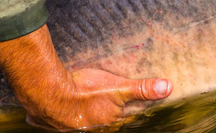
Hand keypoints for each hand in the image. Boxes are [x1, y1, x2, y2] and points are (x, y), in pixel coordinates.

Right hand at [0, 25, 171, 130]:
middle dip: (104, 113)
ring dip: (83, 114)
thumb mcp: (119, 88)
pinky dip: (60, 114)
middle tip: (104, 102)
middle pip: (101, 122)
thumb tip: (168, 88)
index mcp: (107, 124)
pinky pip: (56, 120)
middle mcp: (88, 130)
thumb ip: (142, 89)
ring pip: (79, 122)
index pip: (122, 121)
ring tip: (86, 103)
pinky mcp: (47, 121)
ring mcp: (66, 127)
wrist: (47, 93)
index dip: (126, 113)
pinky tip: (61, 106)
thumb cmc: (85, 91)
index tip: (127, 106)